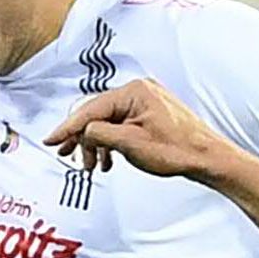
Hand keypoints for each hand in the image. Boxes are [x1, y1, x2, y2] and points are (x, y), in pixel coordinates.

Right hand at [44, 78, 234, 181]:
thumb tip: (83, 132)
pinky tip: (110, 160)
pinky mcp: (151, 114)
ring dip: (98, 144)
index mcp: (133, 92)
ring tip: (94, 166)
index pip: (91, 109)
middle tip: (70, 158)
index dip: (68, 127)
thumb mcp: (130, 144)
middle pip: (98, 114)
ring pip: (109, 122)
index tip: (51, 139)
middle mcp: (139, 91)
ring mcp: (146, 101)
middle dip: (84, 139)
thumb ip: (100, 134)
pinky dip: (112, 142)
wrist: (207, 157)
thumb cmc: (177, 150)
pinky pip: (122, 125)